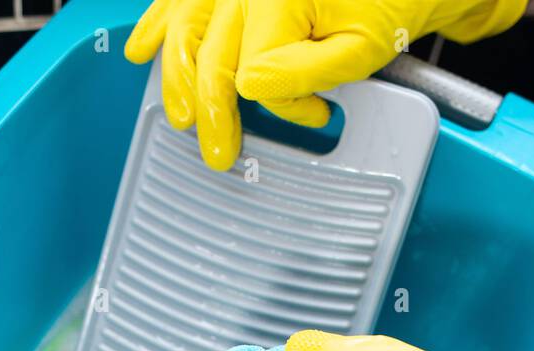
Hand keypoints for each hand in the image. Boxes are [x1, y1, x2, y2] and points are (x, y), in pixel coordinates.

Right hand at [123, 0, 527, 169]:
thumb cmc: (392, 1)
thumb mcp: (363, 46)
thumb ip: (304, 70)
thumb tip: (250, 89)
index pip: (252, 70)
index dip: (281, 104)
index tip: (316, 116)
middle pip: (206, 54)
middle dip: (209, 111)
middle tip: (217, 153)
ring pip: (184, 28)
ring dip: (175, 76)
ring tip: (179, 116)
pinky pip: (182, 0)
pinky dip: (159, 23)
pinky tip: (141, 49)